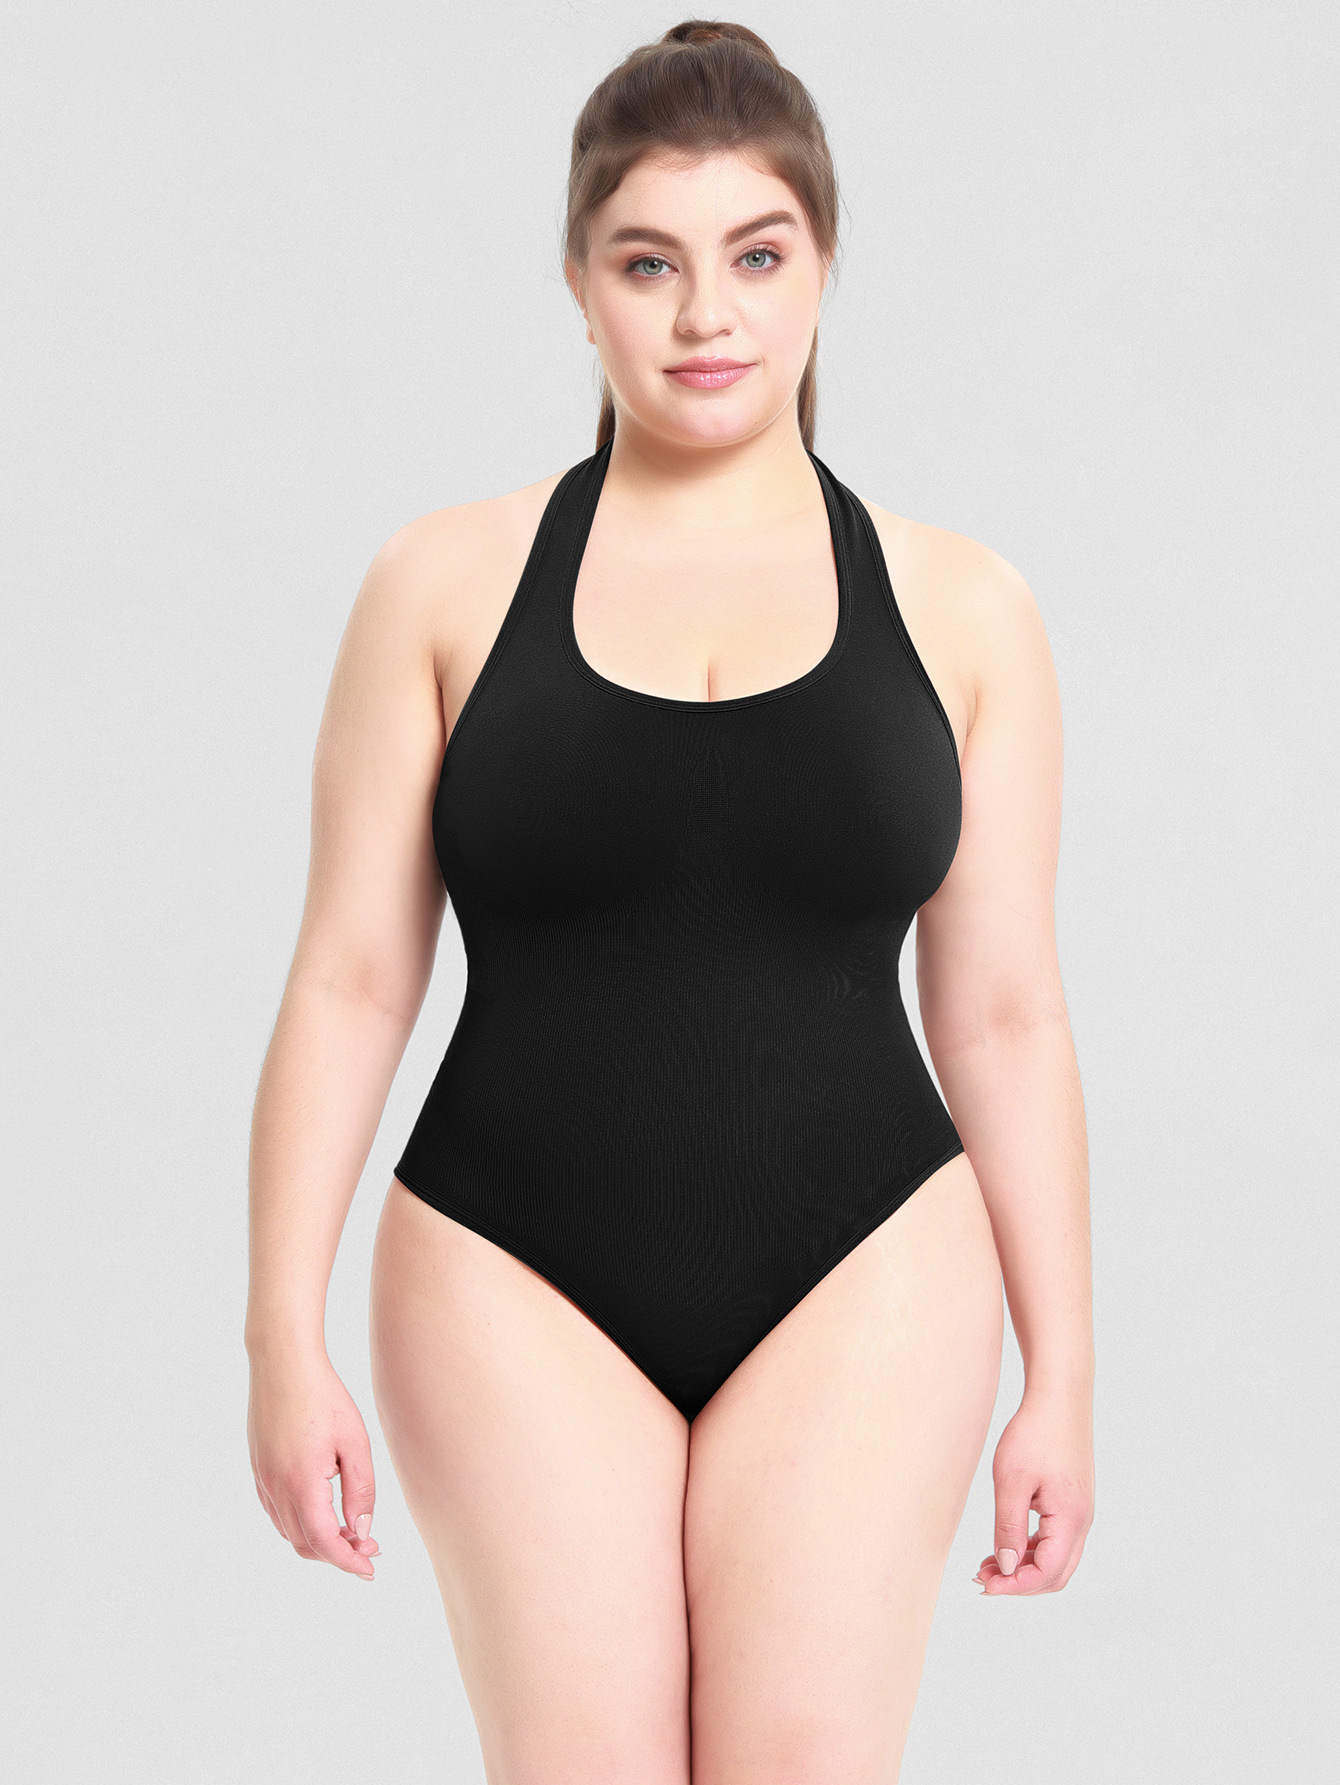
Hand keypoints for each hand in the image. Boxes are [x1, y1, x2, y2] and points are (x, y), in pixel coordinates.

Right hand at [247, 1350, 381, 1579]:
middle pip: (305, 1544)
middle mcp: (275, 1488)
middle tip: (369, 1546)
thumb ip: (361, 1491)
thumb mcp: (355, 1443)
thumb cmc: (324, 1397)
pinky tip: (324, 1510)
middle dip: (337, 1553)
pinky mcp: (258, 1471)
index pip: (324, 1542)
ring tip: (351, 1529)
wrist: (283, 1364)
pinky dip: (301, 1523)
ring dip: (319, 1540)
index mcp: (301, 1483)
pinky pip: (277, 1513)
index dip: (348, 1561)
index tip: (369, 1569)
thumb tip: (361, 1532)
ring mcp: (262, 1481)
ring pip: (289, 1532)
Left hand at [974, 1384, 1092, 1594]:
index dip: (1015, 1586)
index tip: (985, 1586)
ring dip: (1024, 1566)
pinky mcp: (1072, 1501)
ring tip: (987, 1563)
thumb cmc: (1034, 1434)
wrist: (1059, 1397)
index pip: (1046, 1573)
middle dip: (1020, 1582)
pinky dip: (1031, 1548)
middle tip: (983, 1577)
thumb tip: (1006, 1567)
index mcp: (1071, 1519)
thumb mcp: (1011, 1482)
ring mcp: (1080, 1511)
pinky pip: (1055, 1539)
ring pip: (1056, 1558)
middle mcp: (1082, 1521)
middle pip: (1056, 1574)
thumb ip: (1008, 1528)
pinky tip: (1005, 1542)